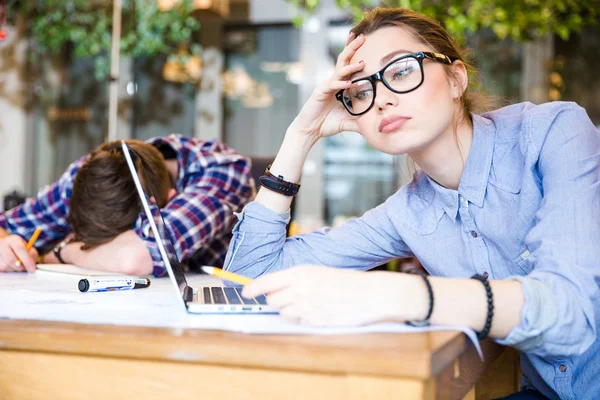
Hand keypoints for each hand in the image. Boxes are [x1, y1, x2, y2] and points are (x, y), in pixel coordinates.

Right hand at [0, 235, 37, 271]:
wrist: (5, 246)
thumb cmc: (20, 249)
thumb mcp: (28, 248)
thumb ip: (32, 255)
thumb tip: (31, 266)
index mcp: (13, 240)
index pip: (20, 249)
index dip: (27, 260)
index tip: (32, 269)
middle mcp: (2, 244)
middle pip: (11, 260)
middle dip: (20, 267)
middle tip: (25, 270)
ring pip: (5, 266)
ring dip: (14, 270)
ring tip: (17, 266)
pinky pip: (2, 270)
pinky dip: (8, 271)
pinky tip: (10, 266)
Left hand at [242, 265, 401, 326]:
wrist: (371, 294)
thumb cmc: (346, 281)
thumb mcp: (319, 272)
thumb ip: (297, 279)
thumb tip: (274, 289)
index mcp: (301, 273)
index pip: (266, 282)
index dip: (252, 288)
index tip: (244, 292)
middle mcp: (301, 290)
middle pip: (271, 301)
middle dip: (275, 301)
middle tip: (287, 297)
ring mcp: (307, 307)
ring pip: (282, 314)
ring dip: (288, 311)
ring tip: (306, 304)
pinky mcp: (315, 322)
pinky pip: (298, 322)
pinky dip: (301, 319)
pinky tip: (316, 311)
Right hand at [288, 33, 365, 140]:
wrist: (310, 130)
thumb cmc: (327, 124)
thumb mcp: (348, 122)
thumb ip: (360, 122)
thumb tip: (375, 126)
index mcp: (340, 85)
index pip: (349, 65)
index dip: (356, 53)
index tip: (367, 41)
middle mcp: (334, 82)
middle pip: (344, 60)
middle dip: (352, 47)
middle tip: (362, 36)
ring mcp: (326, 85)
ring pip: (339, 70)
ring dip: (351, 66)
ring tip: (362, 63)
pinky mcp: (320, 92)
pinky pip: (332, 85)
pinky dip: (340, 84)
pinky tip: (349, 84)